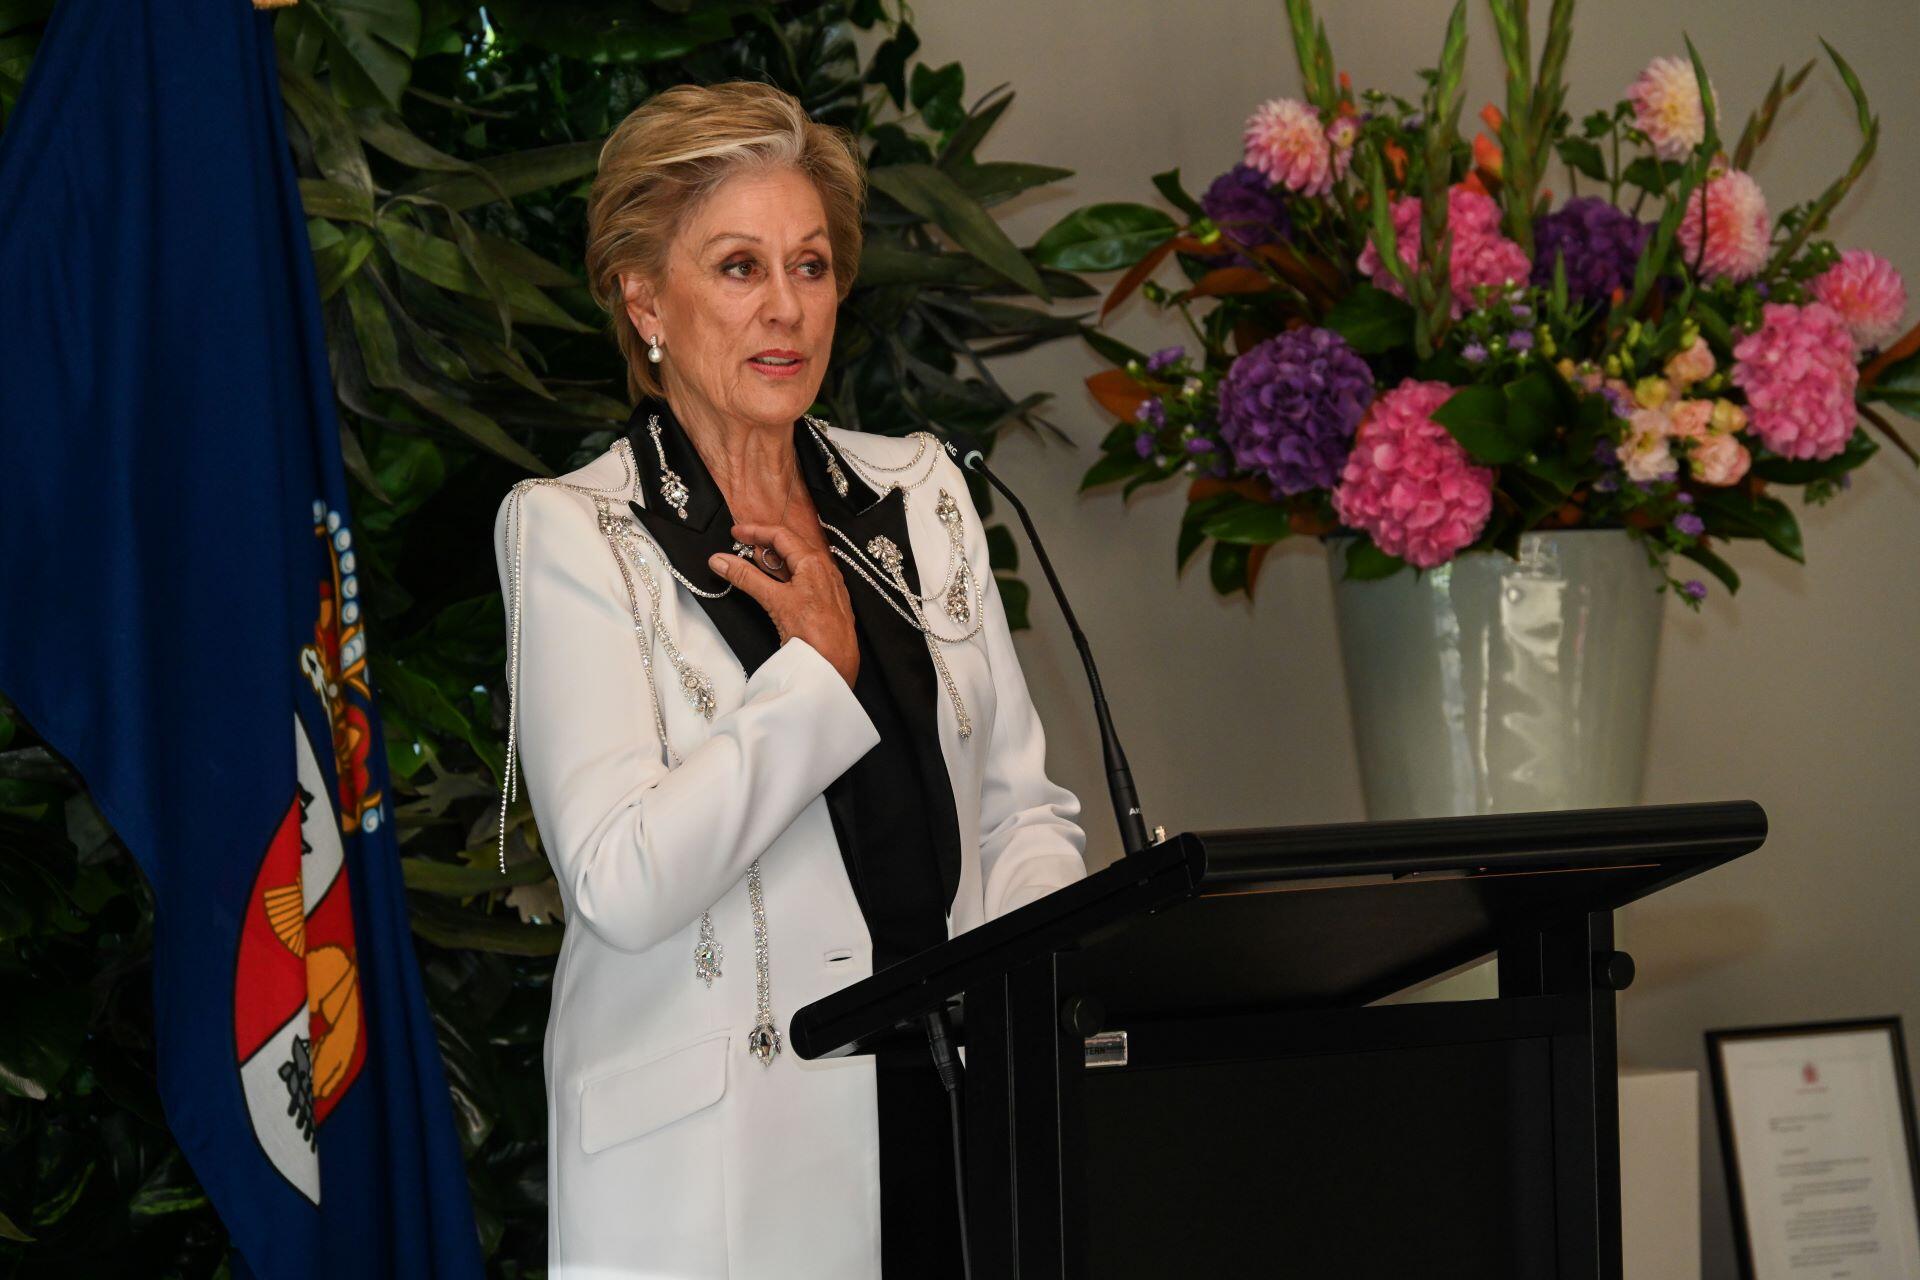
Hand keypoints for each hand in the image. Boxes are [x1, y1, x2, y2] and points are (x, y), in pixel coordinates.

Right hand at [708, 522, 859, 687]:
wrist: (835, 665)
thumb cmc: (813, 632)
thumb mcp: (774, 600)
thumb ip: (746, 577)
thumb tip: (721, 561)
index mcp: (814, 562)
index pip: (782, 535)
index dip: (756, 531)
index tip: (736, 532)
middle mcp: (825, 570)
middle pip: (791, 546)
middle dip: (764, 544)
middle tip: (742, 546)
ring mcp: (828, 586)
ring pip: (798, 564)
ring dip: (774, 561)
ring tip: (752, 562)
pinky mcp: (827, 603)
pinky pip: (805, 580)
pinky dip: (785, 577)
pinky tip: (775, 585)